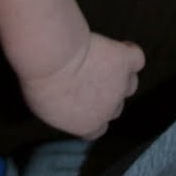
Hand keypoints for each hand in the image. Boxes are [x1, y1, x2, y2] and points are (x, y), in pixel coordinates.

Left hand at [19, 33, 145, 138]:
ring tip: (102, 62)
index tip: (82, 101)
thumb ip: (61, 110)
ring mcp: (120, 86)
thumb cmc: (40, 80)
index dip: (92, 114)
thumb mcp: (43, 106)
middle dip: (103, 95)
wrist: (53, 57)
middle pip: (114, 107)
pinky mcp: (125, 61)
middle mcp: (109, 110)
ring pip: (129, 84)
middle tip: (87, 77)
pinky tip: (120, 47)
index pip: (98, 127)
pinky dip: (130, 53)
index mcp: (88, 125)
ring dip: (119, 76)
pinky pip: (136, 58)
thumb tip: (64, 105)